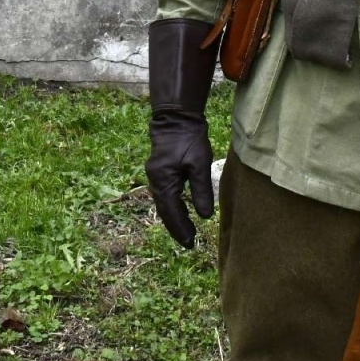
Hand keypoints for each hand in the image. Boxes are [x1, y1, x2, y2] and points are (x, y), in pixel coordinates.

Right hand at [144, 18, 217, 248]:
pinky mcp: (159, 170)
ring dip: (173, 217)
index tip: (191, 243)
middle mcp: (155, 181)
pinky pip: (164, 194)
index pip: (171, 212)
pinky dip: (171, 206)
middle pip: (164, 210)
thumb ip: (201, 191)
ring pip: (163, 203)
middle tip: (189, 242)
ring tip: (185, 231)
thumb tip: (204, 216)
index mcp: (164, 181)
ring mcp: (155, 175)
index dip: (181, 229)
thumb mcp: (199, 164)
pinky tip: (180, 210)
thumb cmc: (189, 139)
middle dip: (176, 227)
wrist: (175, 117)